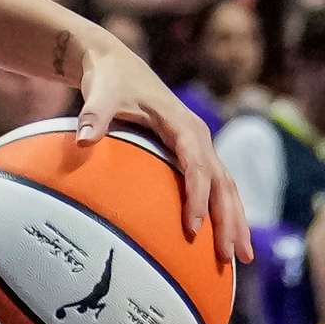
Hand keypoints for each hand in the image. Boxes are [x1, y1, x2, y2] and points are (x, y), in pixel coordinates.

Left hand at [68, 27, 249, 263]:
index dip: (197, 197)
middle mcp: (199, 136)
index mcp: (182, 125)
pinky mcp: (194, 154)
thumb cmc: (109, 81)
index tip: (193, 229)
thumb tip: (82, 141)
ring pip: (227, 188)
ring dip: (236, 221)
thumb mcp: (100, 93)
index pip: (197, 166)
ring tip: (243, 258)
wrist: (117, 64)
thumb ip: (93, 116)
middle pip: (223, 183)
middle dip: (229, 220)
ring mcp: (201, 146)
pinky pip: (216, 187)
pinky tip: (224, 240)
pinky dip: (223, 212)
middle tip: (231, 257)